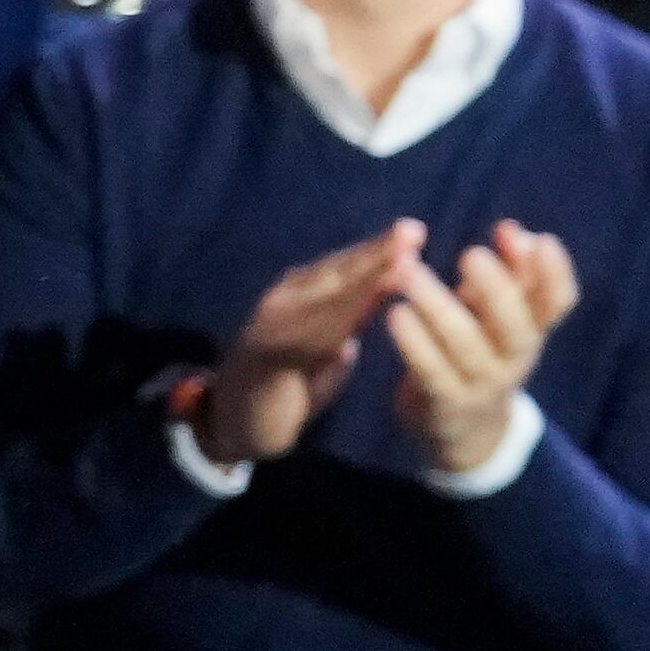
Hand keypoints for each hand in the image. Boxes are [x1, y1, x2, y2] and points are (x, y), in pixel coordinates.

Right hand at [200, 222, 421, 466]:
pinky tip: (370, 305)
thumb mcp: (320, 349)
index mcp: (298, 300)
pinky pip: (314, 331)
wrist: (236, 421)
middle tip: (413, 229)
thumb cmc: (285, 386)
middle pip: (337, 274)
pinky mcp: (270, 352)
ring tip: (402, 259)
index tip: (412, 233)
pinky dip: (344, 315)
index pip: (342, 272)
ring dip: (366, 276)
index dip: (377, 253)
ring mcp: (274, 324)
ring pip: (328, 296)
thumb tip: (375, 298)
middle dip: (377, 252)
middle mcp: (283, 302)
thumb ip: (343, 322)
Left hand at [390, 219, 578, 476]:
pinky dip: (415, 344)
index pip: (558, 304)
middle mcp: (515, 358)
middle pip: (517, 328)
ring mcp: (483, 384)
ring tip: (410, 272)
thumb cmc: (480, 349)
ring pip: (468, 347)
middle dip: (497, 290)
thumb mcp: (497, 313)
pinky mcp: (446, 403)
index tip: (541, 239)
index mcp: (531, 330)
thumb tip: (515, 231)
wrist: (464, 428)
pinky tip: (395, 314)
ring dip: (440, 308)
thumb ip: (510, 274)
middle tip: (471, 254)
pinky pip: (432, 373)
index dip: (555, 274)